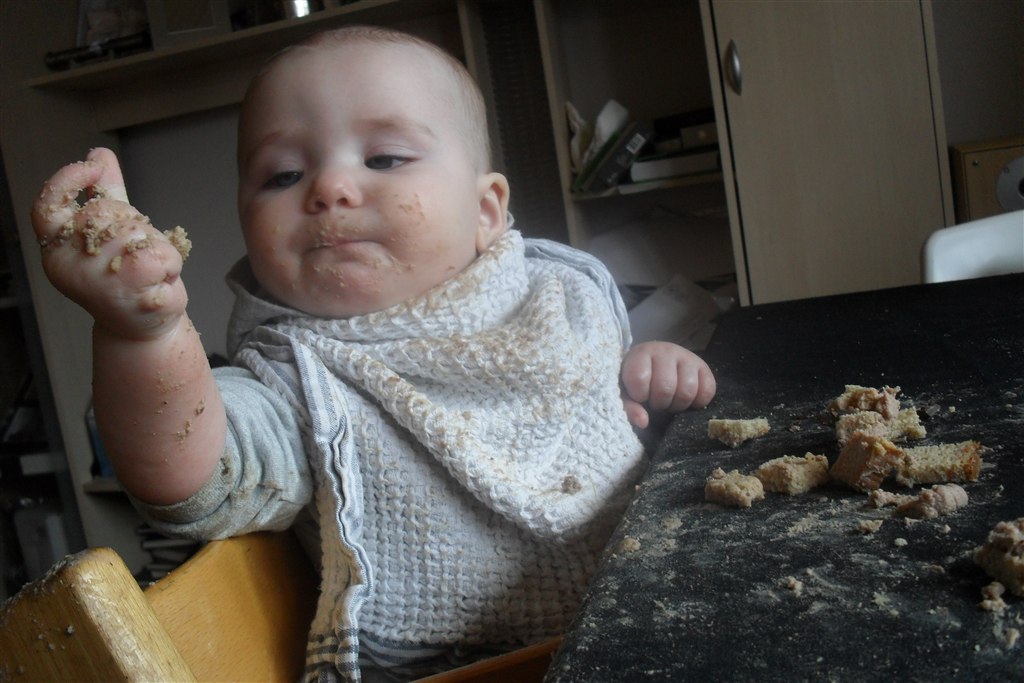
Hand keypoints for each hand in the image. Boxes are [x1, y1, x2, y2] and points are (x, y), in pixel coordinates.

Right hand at [31, 148, 189, 340]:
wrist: (144, 328)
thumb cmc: (126, 279)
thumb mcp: (111, 232)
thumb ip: (103, 192)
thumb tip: (97, 153)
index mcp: (57, 249)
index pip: (47, 207)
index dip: (67, 180)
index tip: (91, 166)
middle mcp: (70, 264)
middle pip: (108, 212)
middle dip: (133, 225)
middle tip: (134, 256)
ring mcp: (99, 278)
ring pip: (139, 231)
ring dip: (154, 246)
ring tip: (147, 272)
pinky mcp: (133, 288)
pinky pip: (163, 251)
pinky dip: (171, 262)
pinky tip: (160, 281)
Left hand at [621, 341, 715, 428]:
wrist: (654, 365)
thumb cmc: (636, 381)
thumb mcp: (625, 393)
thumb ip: (628, 407)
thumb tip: (643, 422)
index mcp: (641, 354)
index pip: (639, 379)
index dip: (639, 395)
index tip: (639, 395)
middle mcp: (665, 351)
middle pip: (666, 388)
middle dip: (660, 403)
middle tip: (656, 402)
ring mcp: (687, 357)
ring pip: (688, 390)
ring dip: (678, 405)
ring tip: (670, 401)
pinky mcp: (704, 366)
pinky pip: (708, 390)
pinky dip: (698, 402)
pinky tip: (686, 400)